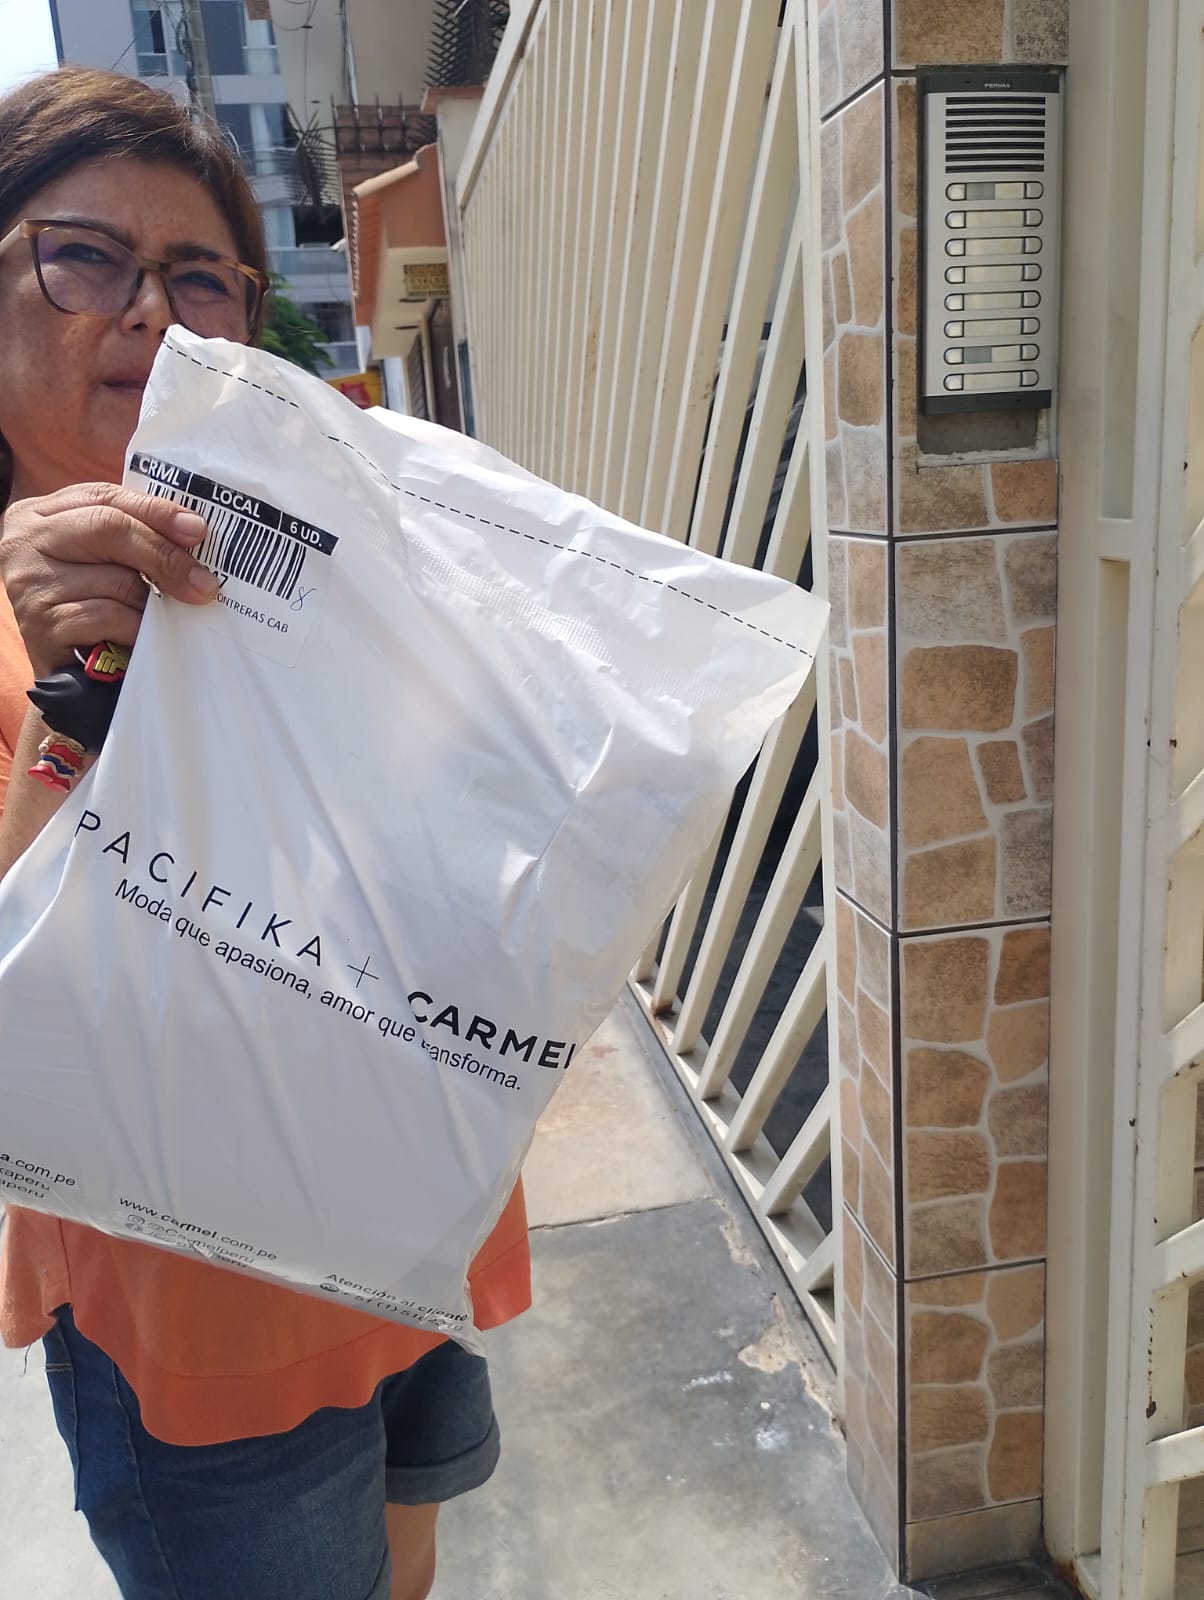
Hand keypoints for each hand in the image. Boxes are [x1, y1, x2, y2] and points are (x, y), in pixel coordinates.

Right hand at [0, 484, 218, 679]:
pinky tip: (141, 638)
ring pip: (115, 578)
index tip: (198, 530)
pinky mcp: (40, 626)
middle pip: (108, 528)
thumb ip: (133, 536)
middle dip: (164, 554)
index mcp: (40, 515)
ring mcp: (29, 584)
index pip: (103, 497)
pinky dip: (135, 628)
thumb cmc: (90, 606)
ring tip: (163, 618)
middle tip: (204, 582)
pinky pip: (107, 617)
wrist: (64, 676)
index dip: (155, 510)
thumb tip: (195, 531)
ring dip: (152, 602)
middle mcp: (25, 543)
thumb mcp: (103, 562)